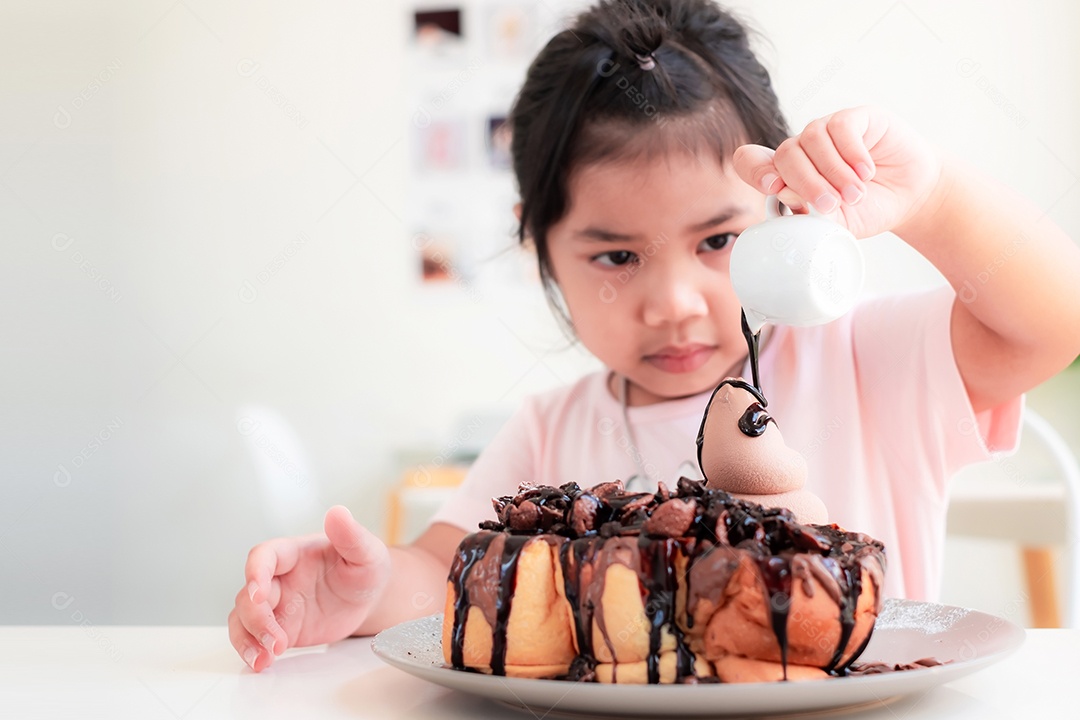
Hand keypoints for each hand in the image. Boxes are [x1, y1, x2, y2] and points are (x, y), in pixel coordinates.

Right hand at [228, 506, 390, 671]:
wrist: (371, 597)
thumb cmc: (366, 567)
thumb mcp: (366, 551)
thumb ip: (351, 535)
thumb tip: (338, 513)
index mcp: (294, 553)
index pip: (264, 556)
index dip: (256, 572)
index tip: (261, 592)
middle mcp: (278, 578)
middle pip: (249, 594)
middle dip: (256, 618)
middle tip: (275, 640)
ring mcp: (277, 605)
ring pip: (242, 618)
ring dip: (247, 638)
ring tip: (264, 659)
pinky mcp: (280, 628)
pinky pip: (254, 639)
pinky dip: (252, 651)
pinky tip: (263, 663)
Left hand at [733, 106, 941, 238]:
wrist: (910, 197)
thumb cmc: (868, 209)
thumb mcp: (837, 224)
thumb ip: (811, 217)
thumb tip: (786, 199)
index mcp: (789, 175)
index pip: (752, 161)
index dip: (754, 169)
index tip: (771, 186)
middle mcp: (803, 149)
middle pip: (785, 154)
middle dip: (806, 183)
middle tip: (831, 205)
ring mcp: (828, 131)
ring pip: (811, 139)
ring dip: (833, 172)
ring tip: (855, 194)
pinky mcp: (856, 118)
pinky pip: (841, 127)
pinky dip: (851, 153)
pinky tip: (865, 172)